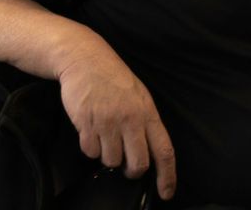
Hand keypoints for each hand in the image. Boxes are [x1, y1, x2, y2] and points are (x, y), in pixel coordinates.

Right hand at [55, 37, 176, 199]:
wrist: (83, 57)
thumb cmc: (113, 78)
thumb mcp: (139, 96)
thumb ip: (146, 122)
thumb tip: (150, 152)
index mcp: (147, 113)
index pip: (164, 152)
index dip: (167, 176)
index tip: (166, 193)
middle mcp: (129, 119)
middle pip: (138, 163)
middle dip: (132, 171)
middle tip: (127, 167)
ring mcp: (106, 121)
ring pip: (111, 160)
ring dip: (108, 156)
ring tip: (104, 139)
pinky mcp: (85, 121)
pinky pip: (89, 151)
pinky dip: (89, 147)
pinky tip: (89, 132)